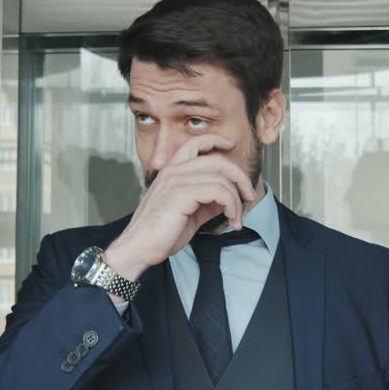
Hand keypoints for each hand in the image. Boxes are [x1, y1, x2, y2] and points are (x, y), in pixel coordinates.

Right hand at [104, 134, 257, 280]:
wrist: (139, 249)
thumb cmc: (160, 234)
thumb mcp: (189, 214)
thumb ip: (206, 202)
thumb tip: (227, 198)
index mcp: (171, 172)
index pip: (195, 144)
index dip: (216, 140)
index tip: (232, 145)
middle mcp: (173, 171)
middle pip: (216, 160)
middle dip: (239, 177)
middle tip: (249, 196)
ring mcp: (176, 181)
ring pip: (221, 177)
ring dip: (236, 199)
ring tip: (236, 218)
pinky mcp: (181, 194)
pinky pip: (218, 191)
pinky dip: (231, 205)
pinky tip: (230, 219)